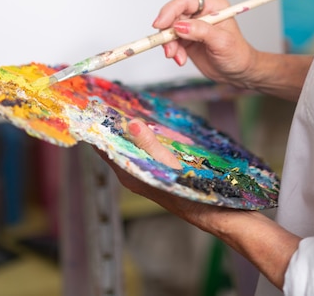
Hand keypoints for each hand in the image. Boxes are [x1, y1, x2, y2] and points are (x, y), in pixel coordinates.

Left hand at [98, 118, 300, 289]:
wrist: (221, 214)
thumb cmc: (194, 193)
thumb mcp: (168, 165)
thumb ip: (148, 144)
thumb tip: (129, 123)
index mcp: (131, 175)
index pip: (104, 148)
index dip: (97, 128)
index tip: (92, 106)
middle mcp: (137, 174)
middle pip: (119, 145)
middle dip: (114, 123)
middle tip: (113, 98)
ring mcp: (151, 173)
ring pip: (135, 146)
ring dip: (132, 128)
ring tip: (130, 104)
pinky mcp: (164, 172)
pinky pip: (150, 148)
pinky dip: (149, 134)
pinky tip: (156, 122)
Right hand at [152, 0, 259, 88]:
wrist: (237, 71)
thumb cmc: (237, 54)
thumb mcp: (222, 42)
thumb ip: (201, 31)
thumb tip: (180, 26)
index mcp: (213, 6)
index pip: (187, 1)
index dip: (171, 10)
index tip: (161, 23)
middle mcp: (201, 13)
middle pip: (174, 14)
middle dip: (168, 31)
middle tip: (168, 47)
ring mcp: (192, 26)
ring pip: (170, 29)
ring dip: (169, 44)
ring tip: (177, 56)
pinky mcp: (186, 38)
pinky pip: (171, 41)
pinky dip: (172, 51)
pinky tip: (181, 59)